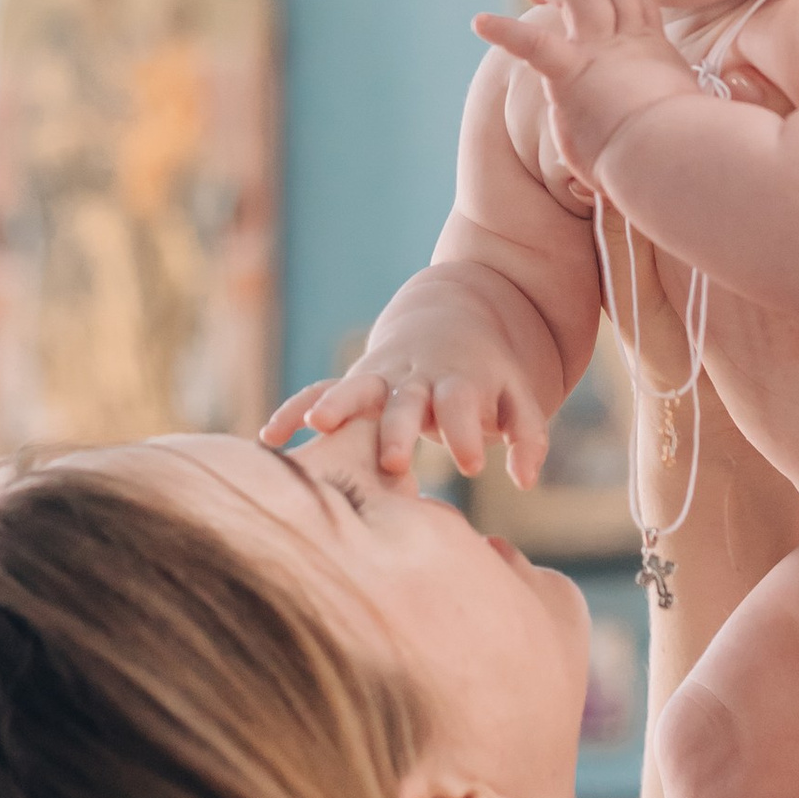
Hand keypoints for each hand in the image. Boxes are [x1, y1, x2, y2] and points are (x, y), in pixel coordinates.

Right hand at [263, 347, 553, 486]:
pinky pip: (319, 391)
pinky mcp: (355, 384)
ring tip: (318, 428)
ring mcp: (381, 378)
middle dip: (397, 429)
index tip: (472, 465)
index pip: (461, 404)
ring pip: (356, 389)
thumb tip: (528, 481)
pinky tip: (270, 438)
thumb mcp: (520, 397)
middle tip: (393, 461)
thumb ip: (528, 437)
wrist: (454, 316)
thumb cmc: (489, 376)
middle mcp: (416, 378)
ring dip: (338, 407)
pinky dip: (296, 409)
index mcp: (459, 382)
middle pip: (405, 401)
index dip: (466, 432)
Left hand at [471, 0, 700, 182]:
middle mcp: (628, 42)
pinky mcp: (573, 73)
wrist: (671, 154)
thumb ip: (666, 101)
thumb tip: (661, 112)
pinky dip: (506, 32)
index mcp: (654, 50)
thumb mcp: (684, 113)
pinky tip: (481, 23)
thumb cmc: (682, 148)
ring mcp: (601, 53)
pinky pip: (534, 44)